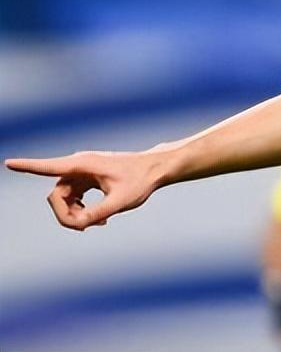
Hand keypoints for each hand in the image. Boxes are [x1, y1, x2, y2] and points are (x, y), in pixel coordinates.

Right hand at [5, 150, 169, 229]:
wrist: (155, 169)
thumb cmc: (140, 181)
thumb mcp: (120, 202)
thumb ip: (97, 214)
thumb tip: (77, 224)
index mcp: (83, 164)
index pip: (49, 167)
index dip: (28, 167)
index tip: (8, 163)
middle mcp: (78, 165)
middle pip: (57, 195)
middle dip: (67, 214)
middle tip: (86, 227)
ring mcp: (82, 172)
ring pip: (64, 199)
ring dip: (76, 214)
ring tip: (99, 223)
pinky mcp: (87, 178)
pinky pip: (74, 198)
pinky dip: (82, 210)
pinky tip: (99, 220)